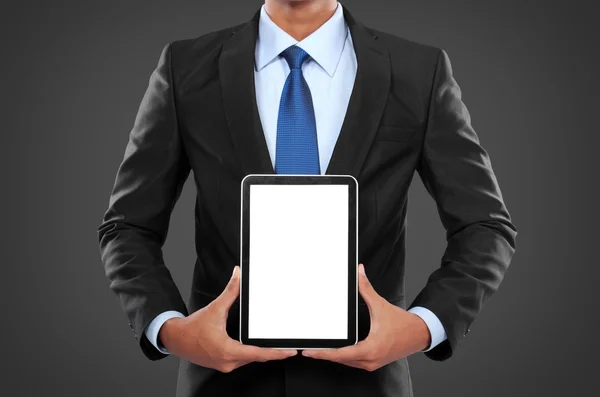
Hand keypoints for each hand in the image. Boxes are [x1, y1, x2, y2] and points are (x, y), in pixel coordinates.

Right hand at [159, 266, 297, 371]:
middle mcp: (228, 361)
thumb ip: (230, 291)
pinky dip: (251, 353)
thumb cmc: (193, 328)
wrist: (176, 339)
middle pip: (256, 357)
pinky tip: (257, 347)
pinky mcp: (223, 364)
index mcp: (228, 350)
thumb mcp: (215, 308)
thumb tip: (238, 275)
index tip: (288, 351)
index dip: (275, 352)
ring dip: (261, 352)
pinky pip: (242, 360)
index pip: (258, 353)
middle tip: (288, 347)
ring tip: (276, 346)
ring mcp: (225, 365)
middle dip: (272, 352)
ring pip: (249, 359)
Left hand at [301, 263, 430, 370]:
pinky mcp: (373, 362)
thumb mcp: (380, 305)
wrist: (419, 334)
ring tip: (319, 350)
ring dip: (333, 356)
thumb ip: (366, 289)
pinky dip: (343, 356)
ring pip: (346, 362)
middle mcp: (370, 360)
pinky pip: (353, 361)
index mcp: (370, 348)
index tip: (310, 352)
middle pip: (340, 359)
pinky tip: (336, 350)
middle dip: (324, 354)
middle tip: (309, 349)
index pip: (340, 354)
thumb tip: (359, 273)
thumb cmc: (403, 325)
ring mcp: (372, 363)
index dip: (323, 353)